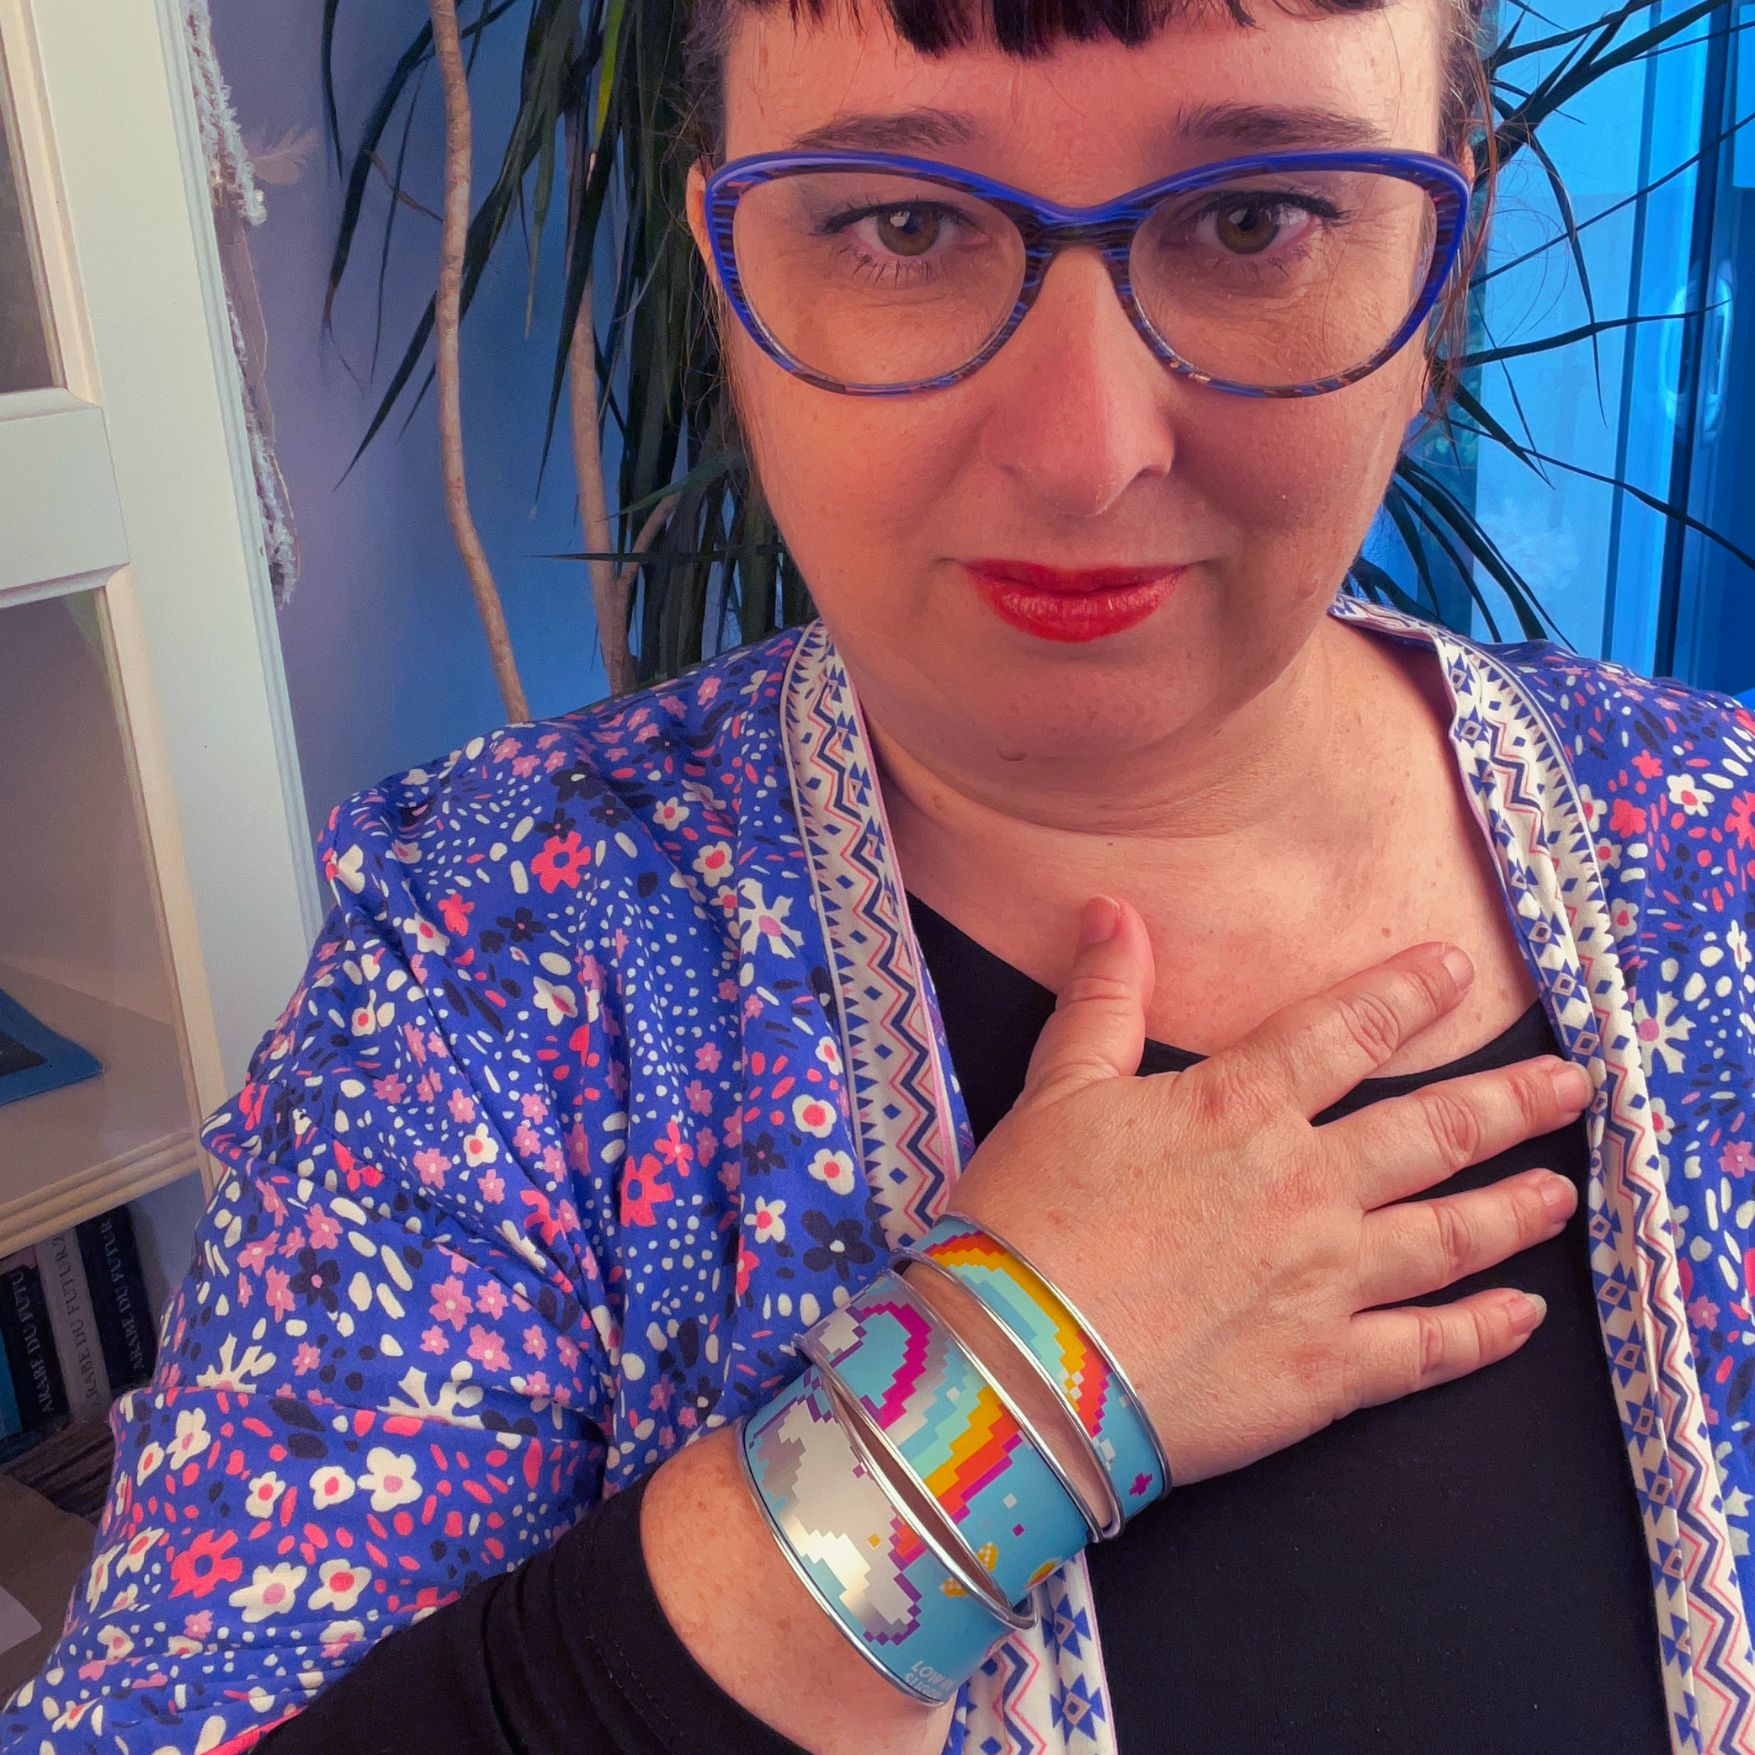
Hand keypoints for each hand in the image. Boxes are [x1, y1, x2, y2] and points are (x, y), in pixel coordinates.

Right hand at [943, 896, 1589, 1488]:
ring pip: (1451, 1234)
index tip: (1457, 972)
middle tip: (1570, 1085)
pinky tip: (1521, 1317)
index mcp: (1241, 1108)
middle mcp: (1305, 1185)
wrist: (1020, 1361)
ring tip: (1560, 1191)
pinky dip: (1484, 1332)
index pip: (1347, 1031)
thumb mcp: (1056, 1090)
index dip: (1407, 994)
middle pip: (1434, 1132)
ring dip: (1514, 1208)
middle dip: (1510, 1102)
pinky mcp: (1327, 1371)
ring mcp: (1328, 1280)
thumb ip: (1102, 999)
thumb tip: (1116, 911)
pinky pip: (1429, 1348)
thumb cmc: (1027, 1221)